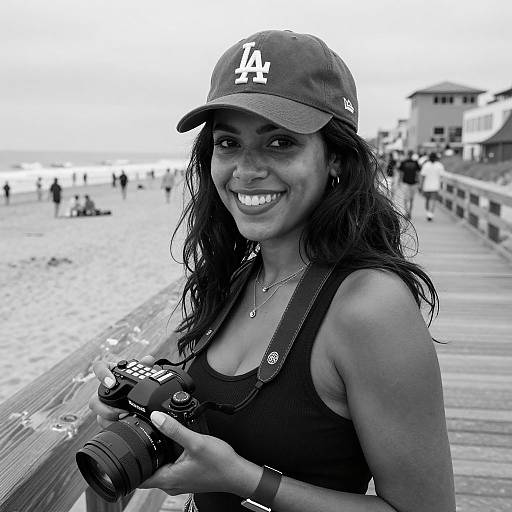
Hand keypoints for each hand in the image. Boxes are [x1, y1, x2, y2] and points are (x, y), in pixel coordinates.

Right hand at [88, 355, 155, 427]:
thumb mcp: (140, 371)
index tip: (111, 383)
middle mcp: (104, 390)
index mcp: (110, 374)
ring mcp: (104, 405)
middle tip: (121, 410)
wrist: (138, 394)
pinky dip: (115, 424)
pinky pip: (106, 423)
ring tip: (126, 418)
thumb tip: (148, 360)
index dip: (102, 374)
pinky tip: (126, 423)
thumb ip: (144, 365)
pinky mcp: (108, 417)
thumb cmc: (135, 379)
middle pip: (94, 401)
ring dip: (111, 418)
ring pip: (99, 416)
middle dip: (105, 408)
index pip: (99, 367)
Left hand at [139, 411, 260, 496]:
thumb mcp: (196, 442)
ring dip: (155, 457)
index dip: (129, 465)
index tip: (126, 448)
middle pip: (147, 472)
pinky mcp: (187, 477)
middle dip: (142, 456)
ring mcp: (179, 482)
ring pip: (159, 470)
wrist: (237, 474)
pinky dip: (167, 458)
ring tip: (155, 438)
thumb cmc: (220, 463)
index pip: (138, 478)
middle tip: (140, 437)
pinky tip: (174, 446)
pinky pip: (170, 469)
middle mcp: (171, 484)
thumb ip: (174, 430)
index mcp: (168, 479)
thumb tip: (156, 417)